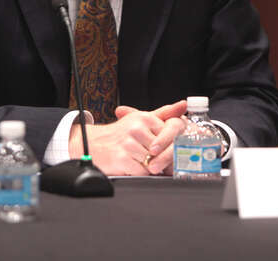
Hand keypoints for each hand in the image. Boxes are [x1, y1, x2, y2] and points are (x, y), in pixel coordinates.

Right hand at [69, 100, 186, 175]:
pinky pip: (142, 171)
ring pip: (152, 162)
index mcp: (144, 118)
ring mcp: (129, 143)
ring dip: (150, 167)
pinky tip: (132, 167)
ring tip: (140, 162)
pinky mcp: (122, 158)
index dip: (171, 147)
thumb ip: (164, 113)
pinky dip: (140, 173)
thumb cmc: (120, 134)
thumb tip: (184, 105)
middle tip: (159, 162)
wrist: (93, 144)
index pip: (169, 136)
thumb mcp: (141, 119)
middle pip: (162, 151)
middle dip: (162, 159)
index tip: (172, 152)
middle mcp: (136, 128)